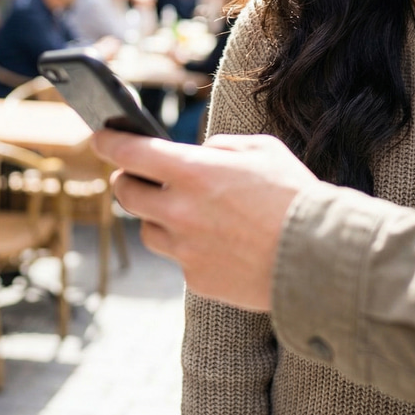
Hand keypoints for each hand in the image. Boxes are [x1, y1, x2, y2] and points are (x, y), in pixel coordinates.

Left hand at [91, 131, 318, 310]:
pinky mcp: (195, 278)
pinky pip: (179, 258)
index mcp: (192, 171)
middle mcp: (178, 210)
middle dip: (127, 179)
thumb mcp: (262, 149)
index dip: (108, 141)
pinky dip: (190, 246)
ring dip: (159, 216)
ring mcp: (184, 248)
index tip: (98, 136)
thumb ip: (221, 145)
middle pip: (125, 193)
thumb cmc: (293, 195)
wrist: (316, 254)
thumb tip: (200, 153)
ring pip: (148, 229)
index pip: (130, 151)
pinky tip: (220, 242)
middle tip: (139, 175)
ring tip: (191, 212)